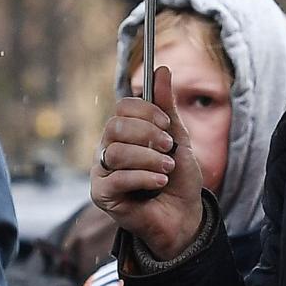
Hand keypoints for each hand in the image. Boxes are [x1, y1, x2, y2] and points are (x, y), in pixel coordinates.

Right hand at [89, 67, 206, 263]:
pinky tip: (159, 184)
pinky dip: (144, 179)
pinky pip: (117, 178)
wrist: (183, 216)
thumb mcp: (178, 138)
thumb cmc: (179, 180)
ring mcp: (102, 172)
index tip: (167, 125)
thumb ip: (167, 107)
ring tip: (167, 170)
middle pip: (115, 127)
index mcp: (124, 133)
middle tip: (169, 148)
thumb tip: (161, 69)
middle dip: (148, 135)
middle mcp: (107, 148)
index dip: (146, 112)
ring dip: (149, 160)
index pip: (122, 108)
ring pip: (116, 153)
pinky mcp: (102, 195)